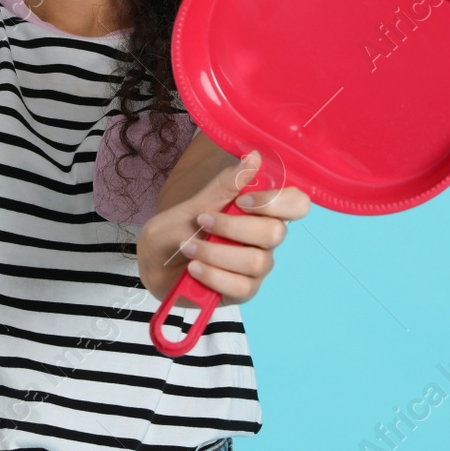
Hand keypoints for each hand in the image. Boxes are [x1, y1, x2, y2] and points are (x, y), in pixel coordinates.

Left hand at [138, 150, 310, 305]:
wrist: (153, 262)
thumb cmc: (178, 229)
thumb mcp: (196, 203)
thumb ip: (226, 185)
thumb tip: (254, 158)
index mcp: (259, 213)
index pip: (296, 204)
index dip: (276, 201)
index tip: (242, 201)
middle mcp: (264, 241)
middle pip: (276, 233)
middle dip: (234, 227)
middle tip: (202, 221)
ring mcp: (256, 268)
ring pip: (257, 262)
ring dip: (216, 252)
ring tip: (188, 247)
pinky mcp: (242, 292)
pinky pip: (241, 287)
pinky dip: (213, 275)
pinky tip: (194, 268)